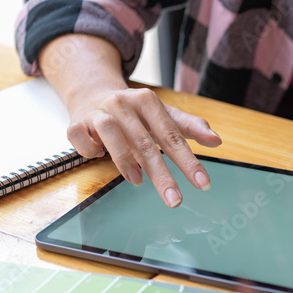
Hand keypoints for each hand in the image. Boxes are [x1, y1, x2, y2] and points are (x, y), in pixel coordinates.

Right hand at [67, 87, 221, 207]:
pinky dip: (89, 150)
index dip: (188, 162)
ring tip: (138, 181)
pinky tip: (99, 156)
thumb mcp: (164, 115)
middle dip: (163, 175)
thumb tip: (217, 141)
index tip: (203, 184)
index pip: (172, 136)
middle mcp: (123, 104)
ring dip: (125, 161)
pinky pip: (80, 138)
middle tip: (176, 200)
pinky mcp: (76, 122)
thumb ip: (190, 127)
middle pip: (146, 143)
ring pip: (111, 136)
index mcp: (148, 101)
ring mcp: (98, 112)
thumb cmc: (135, 111)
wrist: (92, 91)